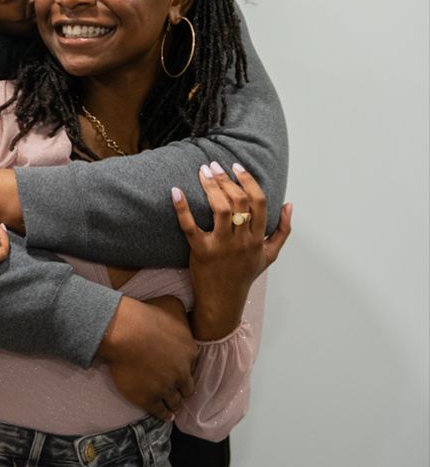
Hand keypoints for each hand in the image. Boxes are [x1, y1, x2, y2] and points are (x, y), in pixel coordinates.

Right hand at [97, 295, 198, 419]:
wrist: (126, 332)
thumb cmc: (148, 314)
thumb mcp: (173, 304)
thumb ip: (183, 314)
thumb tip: (186, 317)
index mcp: (190, 351)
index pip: (193, 365)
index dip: (186, 366)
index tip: (180, 367)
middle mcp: (182, 373)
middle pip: (188, 387)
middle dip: (183, 387)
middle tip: (177, 387)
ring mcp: (166, 388)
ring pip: (175, 401)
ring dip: (174, 402)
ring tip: (172, 404)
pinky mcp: (149, 399)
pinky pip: (160, 412)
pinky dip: (164, 414)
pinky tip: (166, 415)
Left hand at [171, 163, 291, 339]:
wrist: (223, 302)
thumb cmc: (245, 274)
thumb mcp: (269, 255)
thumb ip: (282, 230)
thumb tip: (289, 204)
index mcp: (257, 239)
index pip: (258, 203)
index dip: (248, 181)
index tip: (237, 166)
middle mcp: (241, 241)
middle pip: (239, 202)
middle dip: (226, 179)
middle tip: (214, 165)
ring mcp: (221, 246)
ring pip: (220, 209)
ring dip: (210, 186)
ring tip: (203, 171)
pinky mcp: (200, 251)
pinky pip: (190, 227)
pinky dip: (182, 208)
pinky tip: (176, 191)